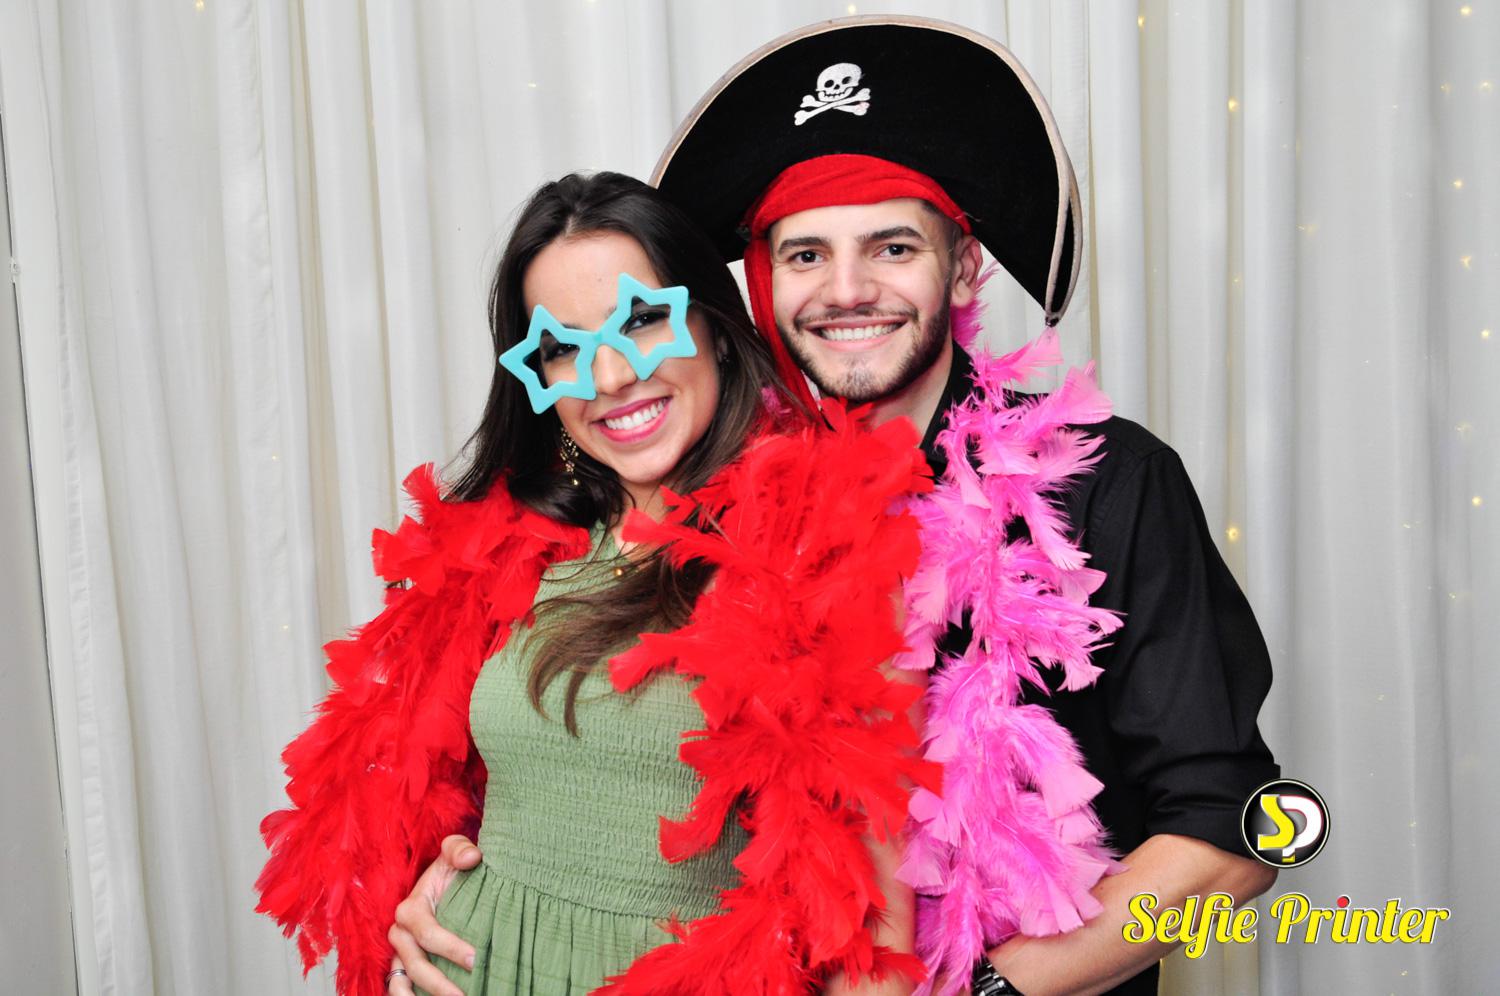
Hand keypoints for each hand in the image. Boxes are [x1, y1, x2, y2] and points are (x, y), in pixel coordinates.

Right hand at [386, 834, 482, 995]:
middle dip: (440, 984)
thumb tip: (471, 857)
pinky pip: (401, 988)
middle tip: (468, 995)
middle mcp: (399, 933)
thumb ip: (460, 849)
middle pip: (416, 965)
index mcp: (410, 908)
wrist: (445, 881)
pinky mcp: (403, 965)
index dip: (450, 948)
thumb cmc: (450, 868)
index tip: (476, 959)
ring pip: (403, 983)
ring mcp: (399, 952)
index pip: (427, 934)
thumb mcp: (455, 851)